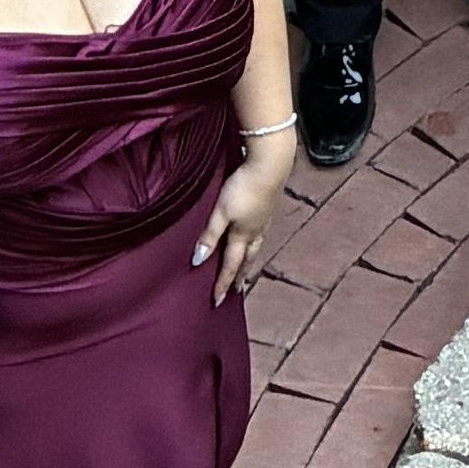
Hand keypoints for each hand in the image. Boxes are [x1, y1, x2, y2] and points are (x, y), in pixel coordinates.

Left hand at [198, 147, 289, 296]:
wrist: (271, 165)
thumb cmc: (243, 187)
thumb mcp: (221, 212)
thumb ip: (210, 235)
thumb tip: (198, 260)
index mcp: (242, 235)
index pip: (230, 265)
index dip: (223, 283)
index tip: (217, 302)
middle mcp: (255, 231)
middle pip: (247, 259)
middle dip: (241, 275)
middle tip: (238, 290)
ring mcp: (264, 219)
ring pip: (256, 246)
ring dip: (250, 260)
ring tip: (247, 267)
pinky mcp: (268, 206)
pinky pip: (261, 232)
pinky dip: (256, 241)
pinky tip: (255, 234)